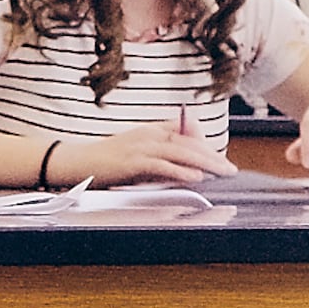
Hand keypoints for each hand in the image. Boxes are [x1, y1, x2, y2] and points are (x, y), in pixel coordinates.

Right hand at [54, 120, 227, 186]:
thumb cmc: (107, 162)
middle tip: (230, 169)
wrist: (78, 162)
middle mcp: (149, 134)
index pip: (187, 133)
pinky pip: (162, 165)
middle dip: (213, 155)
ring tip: (222, 172)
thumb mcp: (138, 154)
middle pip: (189, 142)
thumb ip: (161, 157)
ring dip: (205, 162)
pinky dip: (181, 171)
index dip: (207, 146)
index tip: (221, 160)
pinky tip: (196, 177)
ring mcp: (141, 147)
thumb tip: (188, 170)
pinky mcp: (132, 162)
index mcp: (151, 130)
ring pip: (180, 152)